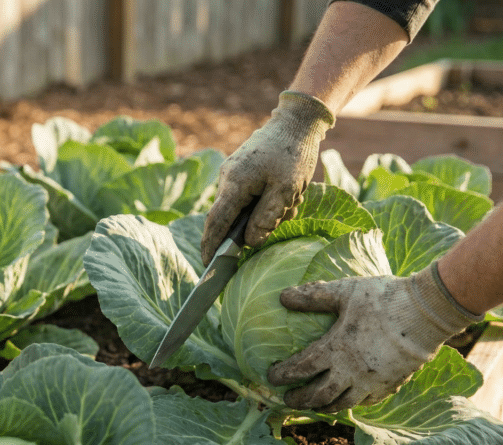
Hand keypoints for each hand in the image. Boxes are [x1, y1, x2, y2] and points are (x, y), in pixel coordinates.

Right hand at [201, 91, 333, 264]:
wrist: (295, 123)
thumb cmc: (293, 154)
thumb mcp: (287, 191)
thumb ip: (266, 219)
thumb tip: (250, 242)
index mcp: (235, 183)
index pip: (216, 221)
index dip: (211, 244)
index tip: (208, 264)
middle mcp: (227, 179)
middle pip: (231, 218)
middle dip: (255, 225)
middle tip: (284, 213)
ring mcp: (233, 175)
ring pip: (244, 209)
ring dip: (267, 212)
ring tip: (291, 199)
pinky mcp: (242, 173)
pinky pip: (249, 199)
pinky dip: (268, 203)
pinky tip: (287, 195)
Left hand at [268, 264, 482, 411]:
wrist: (427, 312)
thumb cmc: (384, 298)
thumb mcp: (345, 291)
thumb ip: (313, 295)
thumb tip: (282, 296)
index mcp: (336, 350)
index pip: (301, 368)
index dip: (283, 375)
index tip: (270, 376)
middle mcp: (351, 372)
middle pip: (318, 395)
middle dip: (300, 400)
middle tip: (286, 401)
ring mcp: (372, 383)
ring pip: (342, 404)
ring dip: (324, 407)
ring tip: (314, 406)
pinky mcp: (391, 385)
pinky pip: (367, 402)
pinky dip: (352, 404)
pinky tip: (348, 400)